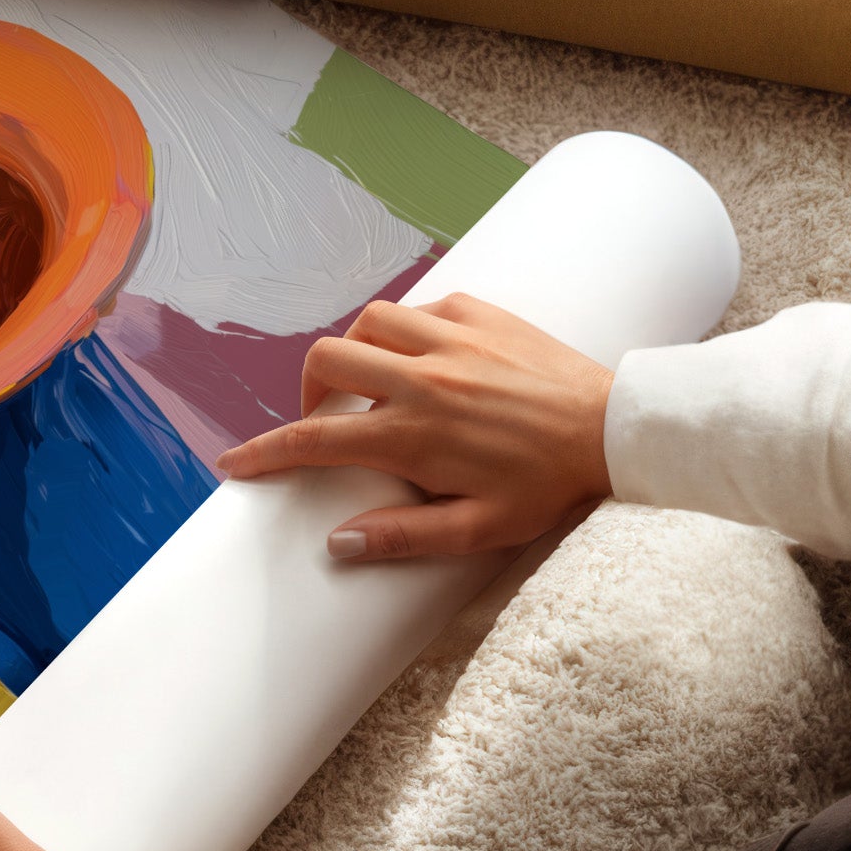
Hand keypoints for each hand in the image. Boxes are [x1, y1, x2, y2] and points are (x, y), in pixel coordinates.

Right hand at [216, 293, 612, 561]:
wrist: (615, 429)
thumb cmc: (549, 486)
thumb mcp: (479, 529)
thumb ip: (404, 536)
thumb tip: (338, 542)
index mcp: (413, 434)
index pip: (314, 440)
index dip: (264, 452)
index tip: (235, 463)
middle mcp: (421, 378)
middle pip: (326, 362)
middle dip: (307, 391)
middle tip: (326, 420)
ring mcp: (450, 339)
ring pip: (367, 323)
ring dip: (356, 352)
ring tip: (371, 383)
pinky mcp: (480, 313)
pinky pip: (419, 307)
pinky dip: (406, 330)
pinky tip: (423, 357)